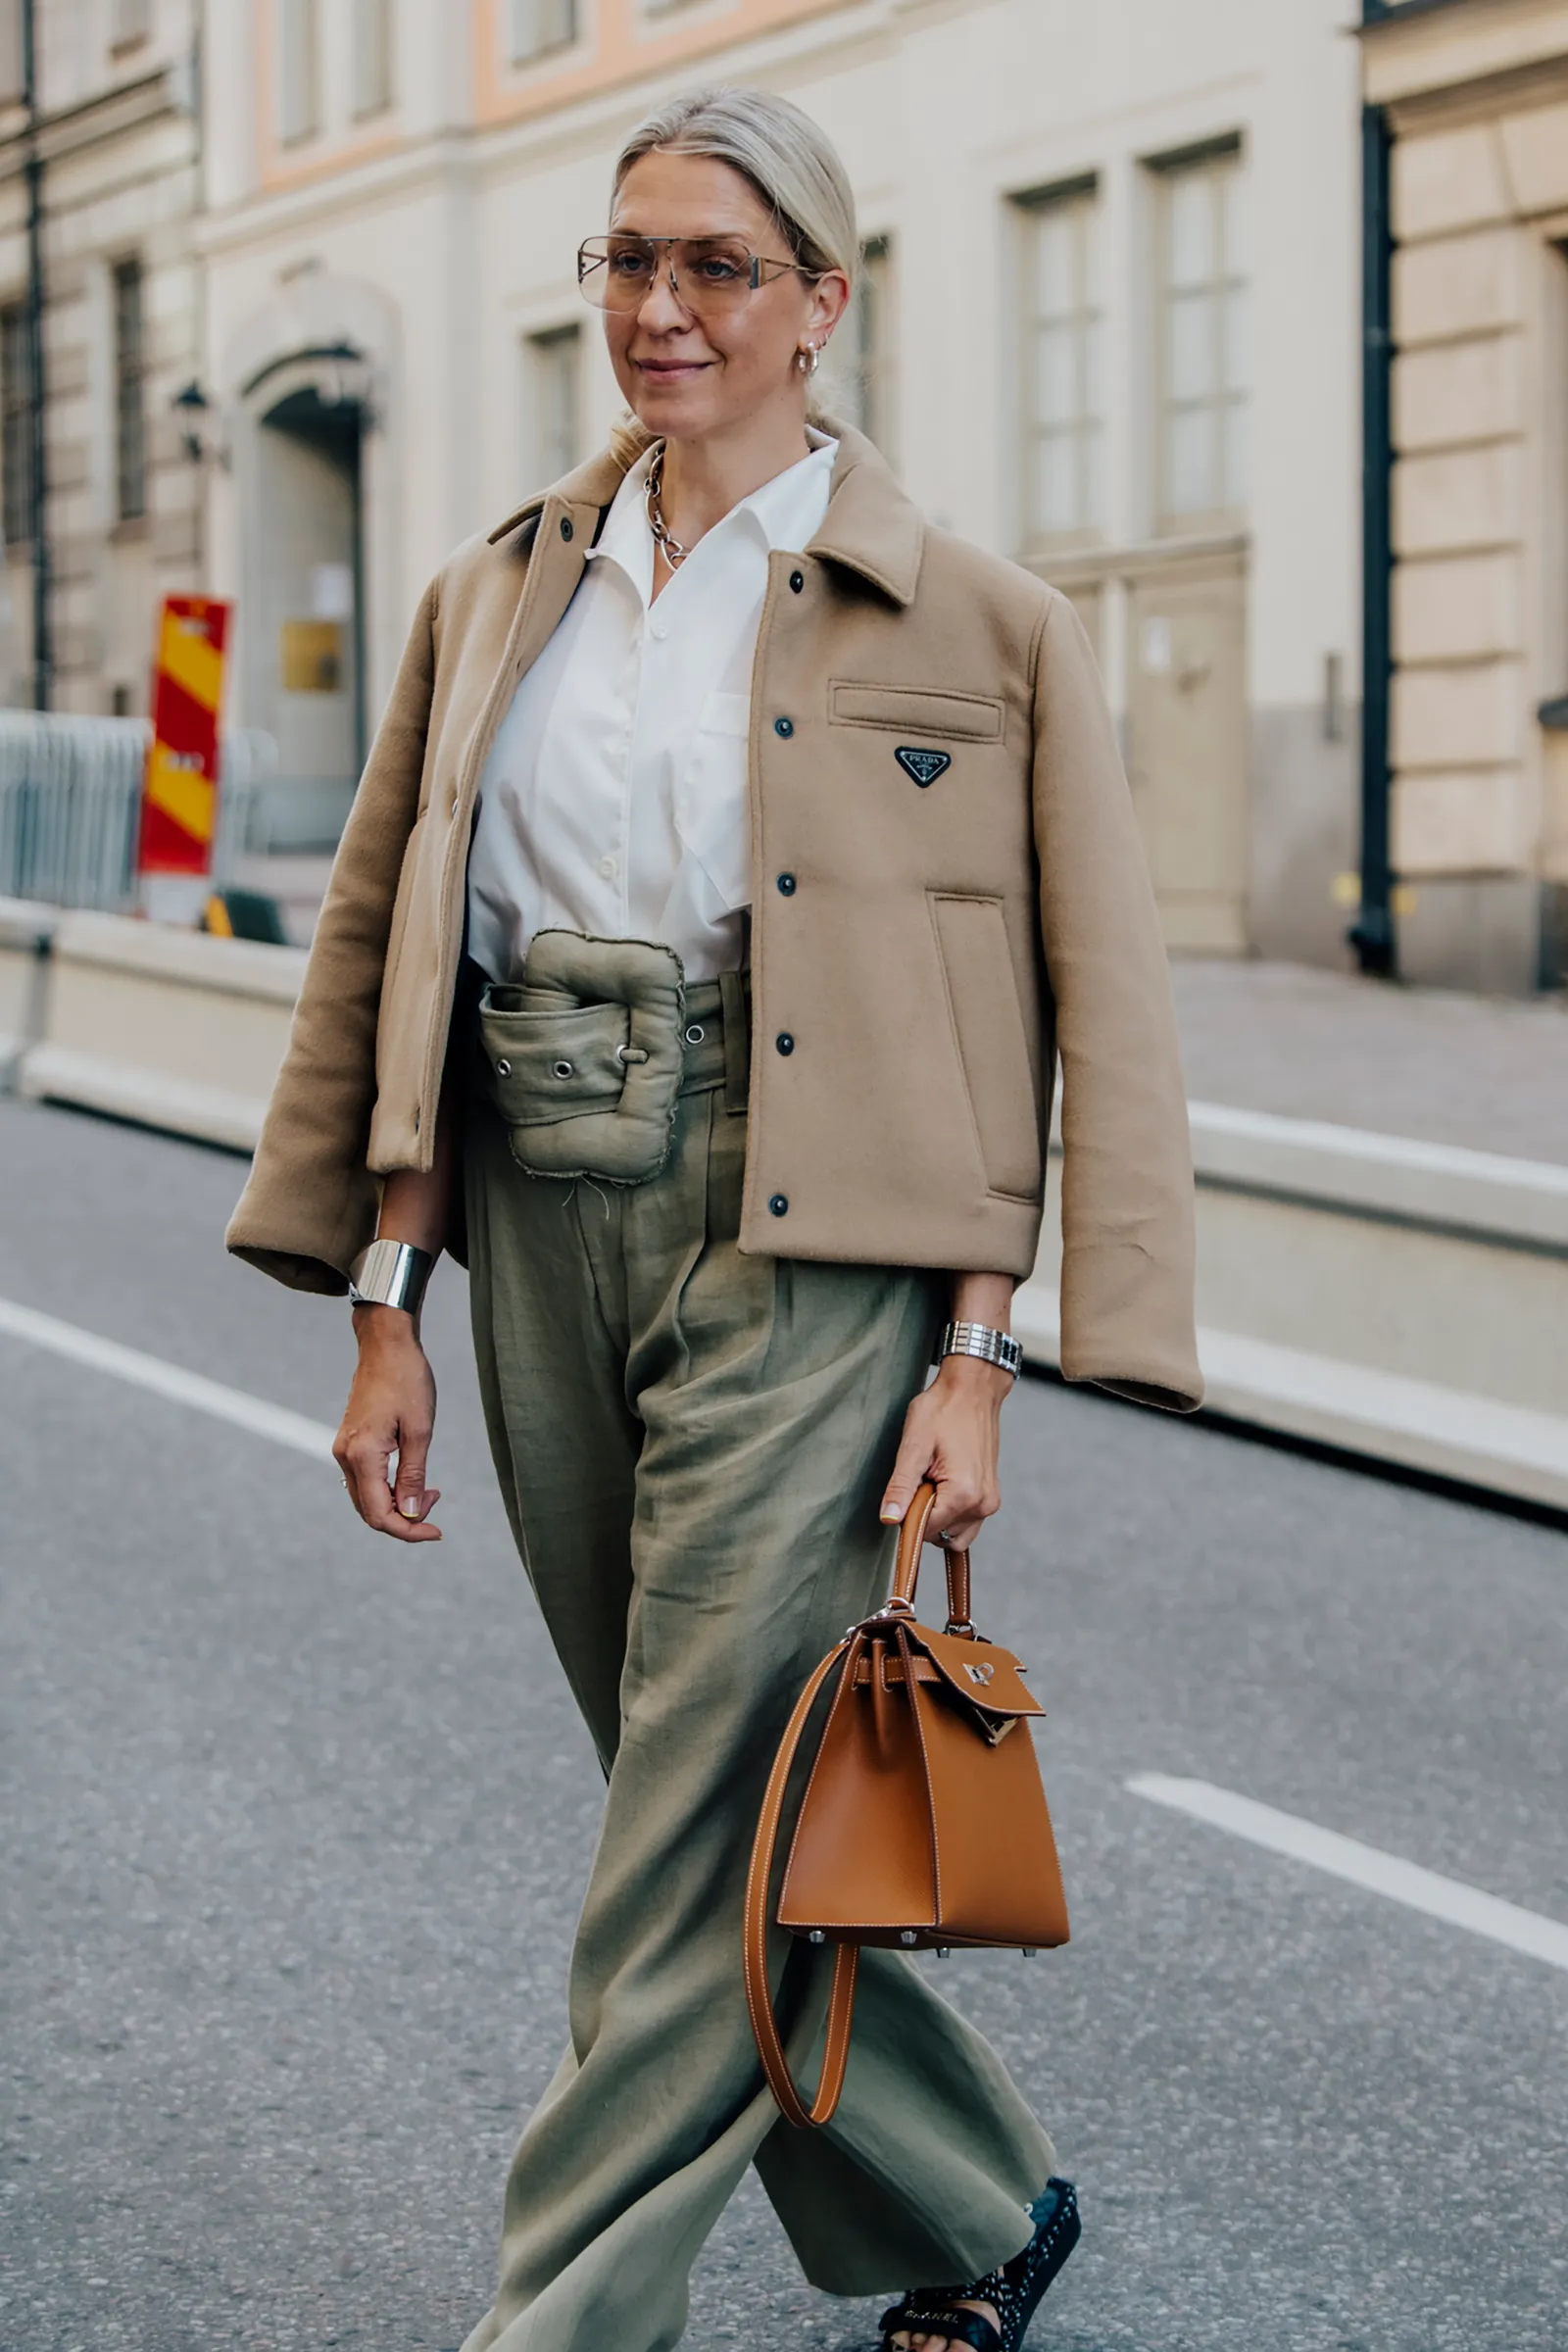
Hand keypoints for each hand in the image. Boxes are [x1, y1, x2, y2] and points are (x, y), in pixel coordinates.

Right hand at [334, 1306, 441, 1541]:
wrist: (386, 1344)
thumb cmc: (407, 1380)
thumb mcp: (420, 1430)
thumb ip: (413, 1476)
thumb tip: (410, 1514)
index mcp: (362, 1456)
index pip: (380, 1515)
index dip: (409, 1531)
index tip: (437, 1531)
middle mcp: (346, 1457)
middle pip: (370, 1512)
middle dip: (404, 1519)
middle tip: (437, 1500)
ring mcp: (344, 1449)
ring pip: (366, 1498)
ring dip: (397, 1504)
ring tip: (429, 1490)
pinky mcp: (350, 1442)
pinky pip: (365, 1481)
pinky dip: (387, 1488)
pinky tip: (411, 1477)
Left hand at [878, 1355, 1011, 1550]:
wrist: (973, 1391)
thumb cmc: (943, 1410)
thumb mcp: (914, 1445)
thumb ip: (901, 1487)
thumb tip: (889, 1519)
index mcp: (964, 1495)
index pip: (924, 1530)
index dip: (907, 1514)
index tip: (906, 1487)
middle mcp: (983, 1505)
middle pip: (939, 1535)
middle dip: (923, 1515)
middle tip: (921, 1478)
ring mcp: (990, 1503)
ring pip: (953, 1535)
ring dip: (937, 1517)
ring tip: (932, 1481)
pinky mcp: (990, 1497)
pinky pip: (966, 1523)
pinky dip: (950, 1513)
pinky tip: (942, 1486)